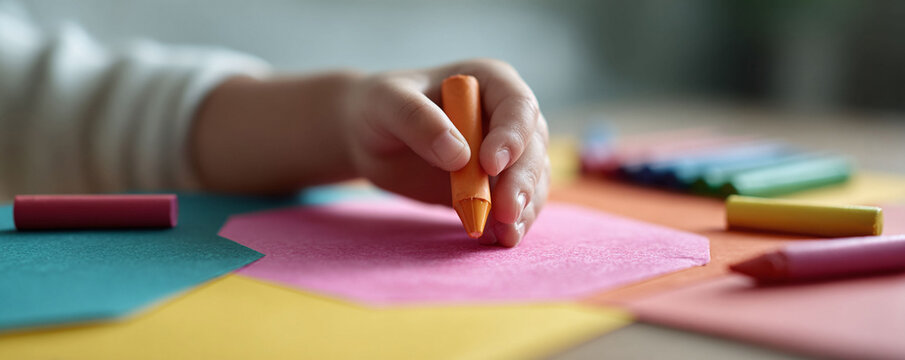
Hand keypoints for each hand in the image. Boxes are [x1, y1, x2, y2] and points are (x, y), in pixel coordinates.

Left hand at [343, 59, 550, 246]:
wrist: (371, 137)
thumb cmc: (380, 108)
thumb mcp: (387, 103)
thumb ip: (418, 119)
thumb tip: (458, 154)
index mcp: (490, 82)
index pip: (517, 106)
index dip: (511, 136)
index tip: (489, 165)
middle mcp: (506, 116)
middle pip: (533, 148)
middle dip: (522, 181)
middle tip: (506, 211)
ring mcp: (505, 154)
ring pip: (531, 180)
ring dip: (524, 208)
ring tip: (507, 235)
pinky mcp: (494, 187)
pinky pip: (513, 206)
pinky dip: (510, 224)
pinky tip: (498, 239)